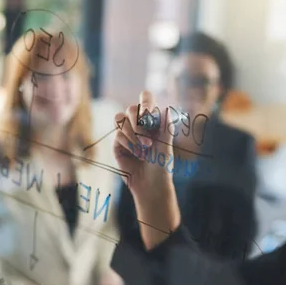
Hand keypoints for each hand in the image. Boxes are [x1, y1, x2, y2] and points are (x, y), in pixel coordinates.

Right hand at [113, 91, 180, 246]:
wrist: (151, 185)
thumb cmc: (162, 165)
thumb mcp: (167, 146)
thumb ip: (166, 128)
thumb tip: (168, 108)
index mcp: (153, 120)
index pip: (145, 99)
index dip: (145, 101)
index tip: (148, 112)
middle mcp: (139, 124)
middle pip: (131, 108)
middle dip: (138, 124)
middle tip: (148, 141)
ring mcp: (127, 134)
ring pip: (120, 119)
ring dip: (133, 134)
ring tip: (144, 150)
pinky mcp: (118, 144)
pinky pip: (118, 135)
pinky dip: (129, 144)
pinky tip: (137, 155)